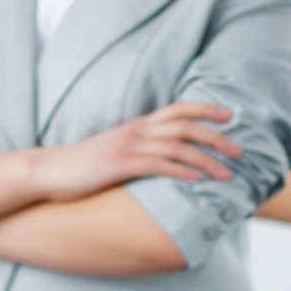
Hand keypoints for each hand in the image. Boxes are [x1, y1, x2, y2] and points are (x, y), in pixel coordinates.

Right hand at [33, 101, 241, 202]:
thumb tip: (161, 159)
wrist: (50, 171)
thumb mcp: (115, 151)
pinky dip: (181, 171)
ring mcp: (129, 147)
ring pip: (177, 147)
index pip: (178, 109)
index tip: (230, 115)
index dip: (205, 109)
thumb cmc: (83, 166)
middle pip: (185, 126)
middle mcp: (137, 131)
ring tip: (228, 174)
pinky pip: (157, 165)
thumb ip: (139, 150)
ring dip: (206, 159)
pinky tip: (197, 181)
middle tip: (241, 150)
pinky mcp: (120, 165)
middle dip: (216, 137)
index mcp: (137, 125)